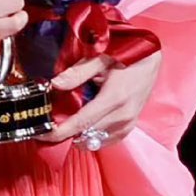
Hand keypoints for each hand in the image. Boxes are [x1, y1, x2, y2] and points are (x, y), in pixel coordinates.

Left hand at [32, 49, 162, 145]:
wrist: (152, 59)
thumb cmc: (127, 54)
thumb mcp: (102, 56)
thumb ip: (78, 72)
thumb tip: (56, 84)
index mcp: (114, 98)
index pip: (81, 122)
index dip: (60, 131)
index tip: (43, 134)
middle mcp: (123, 115)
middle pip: (86, 135)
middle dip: (65, 134)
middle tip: (49, 125)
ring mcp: (128, 123)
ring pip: (96, 141)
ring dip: (78, 137)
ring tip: (65, 125)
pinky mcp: (130, 126)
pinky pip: (107, 141)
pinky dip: (92, 137)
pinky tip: (83, 127)